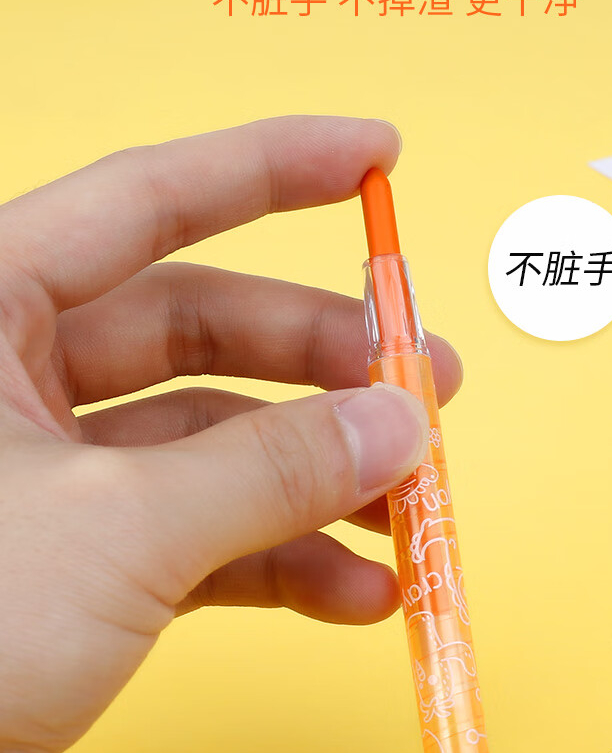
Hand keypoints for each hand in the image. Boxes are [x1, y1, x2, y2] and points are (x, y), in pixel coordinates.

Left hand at [0, 114, 461, 752]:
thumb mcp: (119, 529)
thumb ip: (270, 467)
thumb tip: (400, 423)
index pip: (141, 201)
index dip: (268, 169)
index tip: (375, 157)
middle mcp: (6, 382)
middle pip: (195, 330)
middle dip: (321, 363)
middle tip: (429, 387)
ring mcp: (38, 480)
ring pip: (206, 446)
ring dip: (318, 480)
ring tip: (416, 512)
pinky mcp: (65, 571)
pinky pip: (193, 538)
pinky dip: (277, 563)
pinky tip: (358, 594)